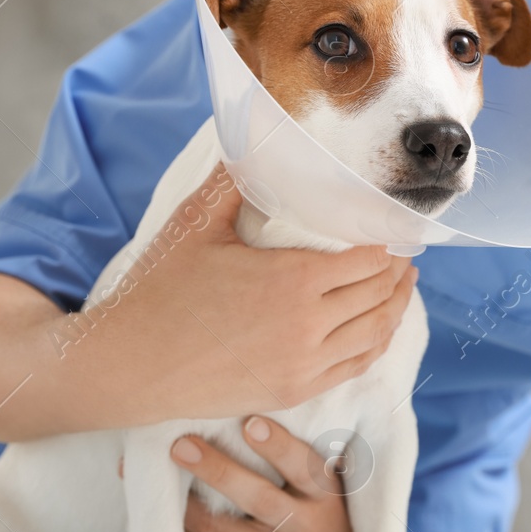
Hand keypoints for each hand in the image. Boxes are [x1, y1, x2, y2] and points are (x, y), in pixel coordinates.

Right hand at [78, 163, 418, 422]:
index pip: (369, 259)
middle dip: (397, 273)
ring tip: (400, 288)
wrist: (126, 365)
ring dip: (395, 308)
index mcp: (294, 281)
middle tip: (404, 255)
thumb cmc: (157, 293)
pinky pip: (354, 367)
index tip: (396, 230)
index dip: (389, 244)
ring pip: (375, 333)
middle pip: (379, 294)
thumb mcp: (195, 226)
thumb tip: (253, 140)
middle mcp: (309, 326)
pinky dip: (375, 344)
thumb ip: (233, 181)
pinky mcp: (294, 391)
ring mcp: (305, 365)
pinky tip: (377, 329)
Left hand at [151, 415, 368, 531]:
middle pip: (255, 497)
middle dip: (215, 469)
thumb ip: (305, 467)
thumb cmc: (332, 529)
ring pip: (219, 529)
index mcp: (326, 498)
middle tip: (180, 445)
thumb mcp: (333, 497)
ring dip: (183, 503)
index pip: (304, 466)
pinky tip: (164, 516)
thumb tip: (252, 417)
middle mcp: (304, 528)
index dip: (278, 445)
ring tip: (156, 476)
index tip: (251, 423)